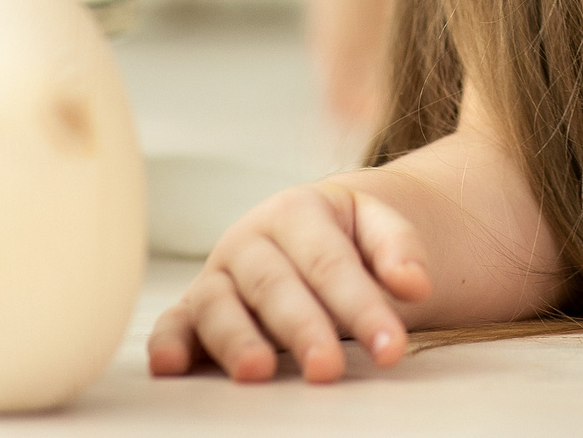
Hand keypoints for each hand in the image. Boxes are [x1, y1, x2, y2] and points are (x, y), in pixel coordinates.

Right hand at [148, 178, 434, 383]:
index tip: (391, 347)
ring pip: (220, 306)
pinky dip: (167, 342)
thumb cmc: (343, 234)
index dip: (362, 306)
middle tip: (329, 368)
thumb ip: (398, 247)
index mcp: (296, 210)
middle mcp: (249, 240)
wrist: (307, 228)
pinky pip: (173, 322)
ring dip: (237, 341)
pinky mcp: (192, 308)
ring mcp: (217, 275)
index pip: (331, 264)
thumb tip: (415, 284)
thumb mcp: (375, 223)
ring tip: (259, 372)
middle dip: (304, 329)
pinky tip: (171, 365)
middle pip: (276, 287)